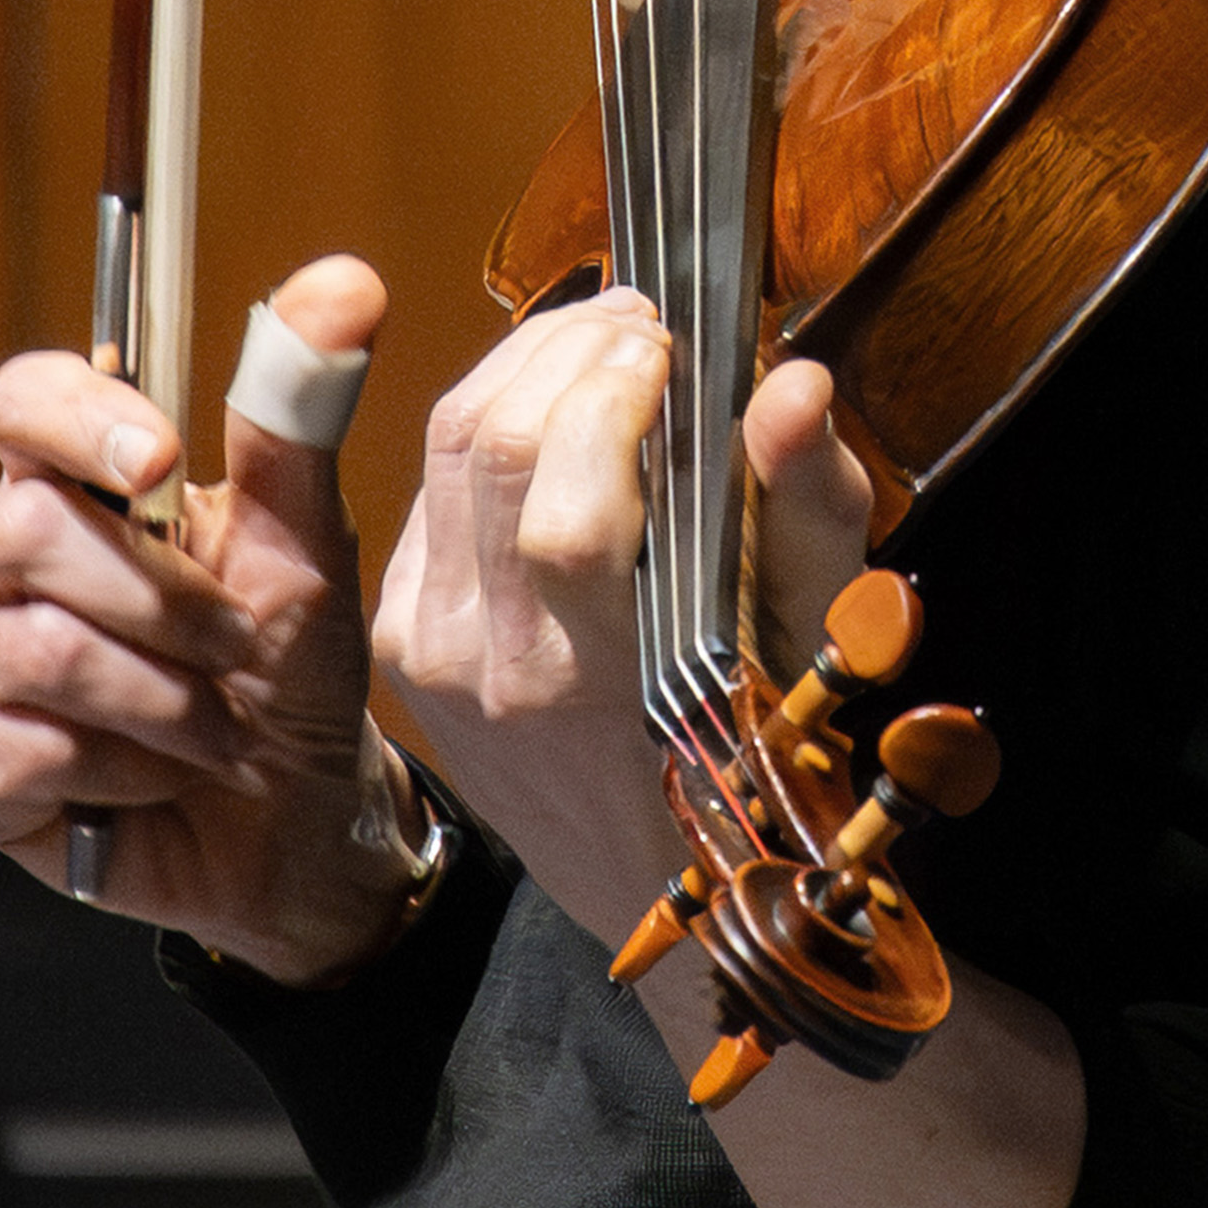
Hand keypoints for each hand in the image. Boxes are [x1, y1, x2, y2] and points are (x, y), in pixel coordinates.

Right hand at [0, 264, 405, 982]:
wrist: (296, 824)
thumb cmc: (291, 673)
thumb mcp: (309, 546)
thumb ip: (299, 416)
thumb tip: (346, 281)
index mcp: (75, 481)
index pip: (22, 400)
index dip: (78, 419)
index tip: (161, 461)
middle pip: (27, 530)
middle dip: (161, 603)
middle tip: (235, 649)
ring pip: (31, 649)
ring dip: (159, 702)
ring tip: (210, 728)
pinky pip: (17, 746)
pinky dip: (116, 773)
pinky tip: (149, 782)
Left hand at [368, 301, 866, 954]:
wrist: (646, 887)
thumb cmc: (750, 766)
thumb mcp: (809, 653)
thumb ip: (804, 513)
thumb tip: (792, 384)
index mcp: (592, 686)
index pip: (569, 509)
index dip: (614, 397)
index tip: (674, 341)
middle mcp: (488, 667)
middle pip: (490, 451)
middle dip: (566, 351)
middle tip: (639, 320)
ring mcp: (425, 651)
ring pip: (443, 452)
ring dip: (520, 365)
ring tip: (600, 338)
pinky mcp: (398, 634)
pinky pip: (427, 492)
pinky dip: (486, 424)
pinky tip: (552, 407)